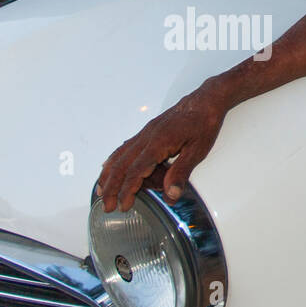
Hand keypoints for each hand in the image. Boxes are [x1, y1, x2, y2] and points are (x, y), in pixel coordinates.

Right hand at [96, 87, 226, 210]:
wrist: (204, 101)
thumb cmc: (202, 123)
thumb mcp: (197, 151)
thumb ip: (181, 173)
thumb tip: (171, 195)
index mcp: (158, 142)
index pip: (136, 171)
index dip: (128, 190)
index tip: (123, 205)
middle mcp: (147, 137)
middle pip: (121, 165)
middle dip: (112, 187)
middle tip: (107, 206)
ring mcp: (145, 134)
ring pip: (119, 156)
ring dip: (108, 175)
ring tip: (101, 191)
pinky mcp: (147, 132)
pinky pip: (124, 148)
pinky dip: (113, 160)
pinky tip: (108, 167)